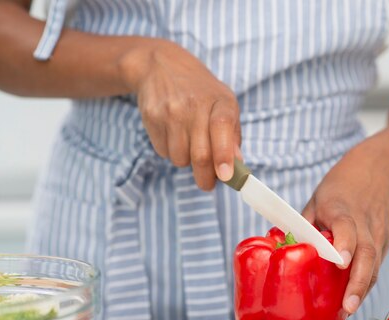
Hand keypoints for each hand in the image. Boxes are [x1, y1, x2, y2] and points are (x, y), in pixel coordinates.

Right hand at [121, 40, 240, 189]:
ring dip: (186, 161)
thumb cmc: (201, 92)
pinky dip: (170, 151)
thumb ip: (232, 136)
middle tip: (208, 184)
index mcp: (220, 101)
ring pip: (180, 159)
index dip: (224, 155)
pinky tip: (173, 134)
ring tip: (188, 143)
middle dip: (206, 178)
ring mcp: (171, 111)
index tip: (225, 176)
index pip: (222, 128)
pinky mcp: (151, 117)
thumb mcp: (224, 104)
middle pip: (200, 154)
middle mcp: (195, 104)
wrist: (161, 65)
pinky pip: (163, 151)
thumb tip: (236, 167)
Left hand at [302, 133, 388, 314]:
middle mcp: (365, 222)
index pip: (347, 227)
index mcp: (343, 208)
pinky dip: (365, 283)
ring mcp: (379, 233)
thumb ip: (305, 226)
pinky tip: (353, 299)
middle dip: (358, 282)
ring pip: (374, 265)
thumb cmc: (341, 186)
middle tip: (347, 307)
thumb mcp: (316, 199)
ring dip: (362, 289)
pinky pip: (376, 266)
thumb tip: (285, 252)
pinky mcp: (385, 242)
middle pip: (367, 253)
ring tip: (348, 311)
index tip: (341, 263)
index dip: (345, 245)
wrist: (377, 171)